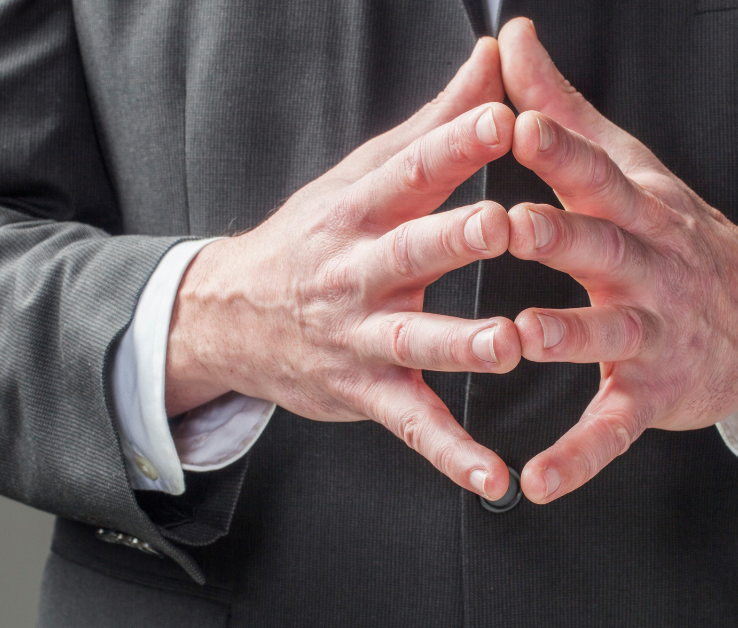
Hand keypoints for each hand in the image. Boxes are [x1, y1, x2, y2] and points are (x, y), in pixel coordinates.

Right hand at [164, 38, 518, 500]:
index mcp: (362, 207)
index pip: (410, 168)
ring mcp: (360, 335)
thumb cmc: (318, 235)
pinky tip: (493, 478)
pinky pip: (414, 425)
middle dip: (454, 239)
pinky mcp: (367, 391)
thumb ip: (437, 122)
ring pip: (414, 341)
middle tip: (501, 226)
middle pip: (409, 250)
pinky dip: (451, 455)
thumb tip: (496, 57)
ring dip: (459, 345)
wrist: (231, 315)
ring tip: (506, 347)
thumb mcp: (364, 173)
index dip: (454, 143)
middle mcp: (358, 270)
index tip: (500, 116)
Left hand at [497, 19, 737, 503]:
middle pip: (602, 247)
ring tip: (519, 341)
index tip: (517, 122)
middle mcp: (648, 269)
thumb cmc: (674, 234)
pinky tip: (537, 482)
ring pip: (608, 334)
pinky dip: (579, 457)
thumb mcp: (629, 168)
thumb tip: (513, 38)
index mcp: (635, 210)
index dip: (560, 149)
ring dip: (566, 336)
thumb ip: (565, 111)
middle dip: (559, 236)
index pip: (596, 173)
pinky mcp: (651, 395)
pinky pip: (613, 428)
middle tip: (512, 224)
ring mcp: (653, 335)